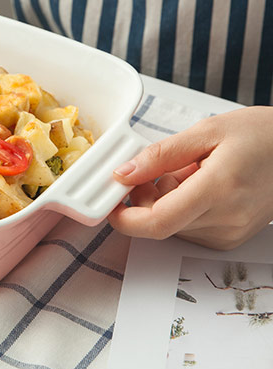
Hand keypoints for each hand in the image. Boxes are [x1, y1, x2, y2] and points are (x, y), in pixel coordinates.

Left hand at [108, 106, 272, 248]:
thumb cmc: (260, 135)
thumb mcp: (205, 132)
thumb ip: (159, 155)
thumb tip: (123, 173)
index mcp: (218, 189)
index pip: (158, 222)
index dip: (124, 219)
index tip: (110, 204)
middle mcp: (226, 219)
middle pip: (161, 223)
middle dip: (143, 198)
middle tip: (151, 169)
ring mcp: (231, 233)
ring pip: (173, 226)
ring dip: (163, 201)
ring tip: (185, 171)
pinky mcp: (233, 237)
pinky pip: (190, 228)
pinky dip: (180, 207)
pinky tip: (196, 183)